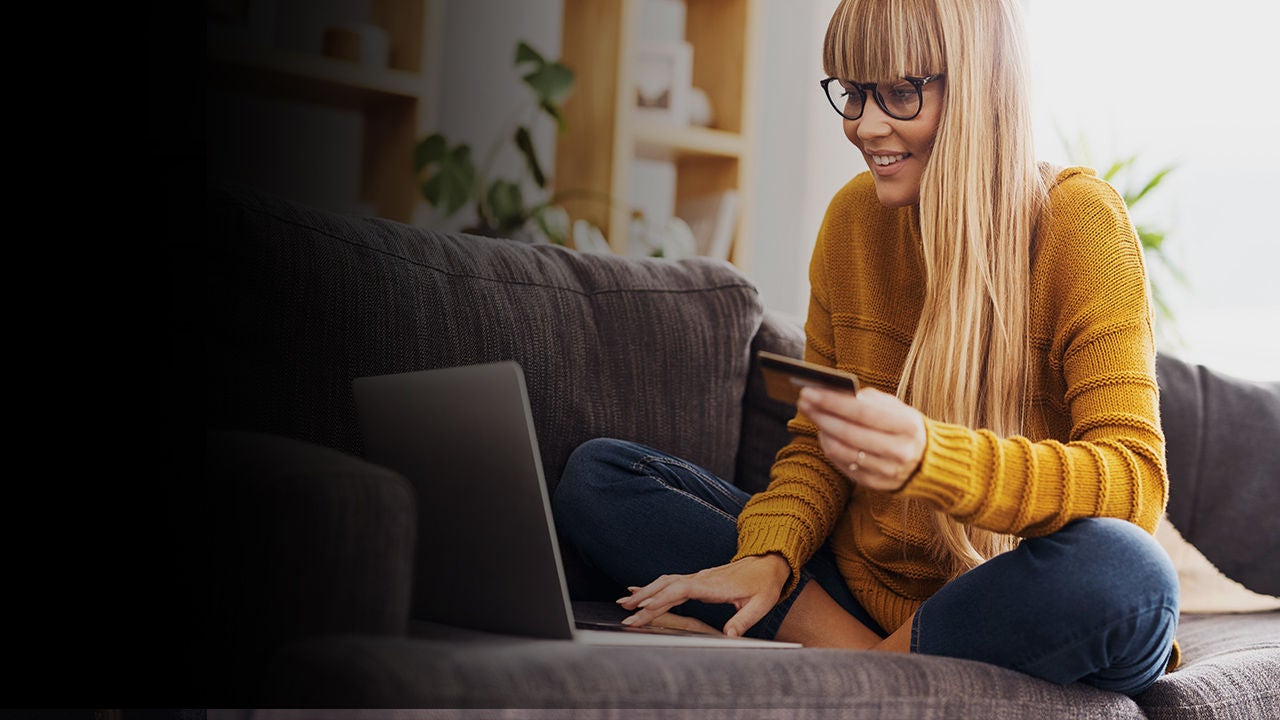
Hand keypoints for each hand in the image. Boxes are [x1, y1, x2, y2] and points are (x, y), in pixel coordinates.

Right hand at [616, 553, 790, 637]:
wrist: (768, 562)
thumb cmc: (764, 583)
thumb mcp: (761, 604)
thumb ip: (744, 620)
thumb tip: (730, 637)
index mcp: (713, 585)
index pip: (681, 590)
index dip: (662, 598)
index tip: (645, 608)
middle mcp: (701, 579)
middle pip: (666, 587)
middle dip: (644, 599)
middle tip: (625, 613)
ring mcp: (697, 579)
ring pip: (665, 583)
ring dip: (645, 593)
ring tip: (625, 603)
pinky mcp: (697, 582)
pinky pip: (670, 584)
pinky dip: (653, 589)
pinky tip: (641, 593)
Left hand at [797, 385, 925, 491]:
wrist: (926, 460)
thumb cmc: (903, 426)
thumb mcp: (895, 407)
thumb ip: (867, 399)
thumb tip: (834, 392)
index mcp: (907, 425)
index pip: (862, 412)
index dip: (832, 402)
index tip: (809, 391)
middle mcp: (899, 450)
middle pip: (848, 432)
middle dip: (821, 415)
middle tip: (803, 401)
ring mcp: (888, 471)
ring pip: (842, 451)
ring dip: (822, 431)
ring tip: (814, 416)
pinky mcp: (877, 484)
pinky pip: (844, 466)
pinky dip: (830, 448)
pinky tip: (825, 435)